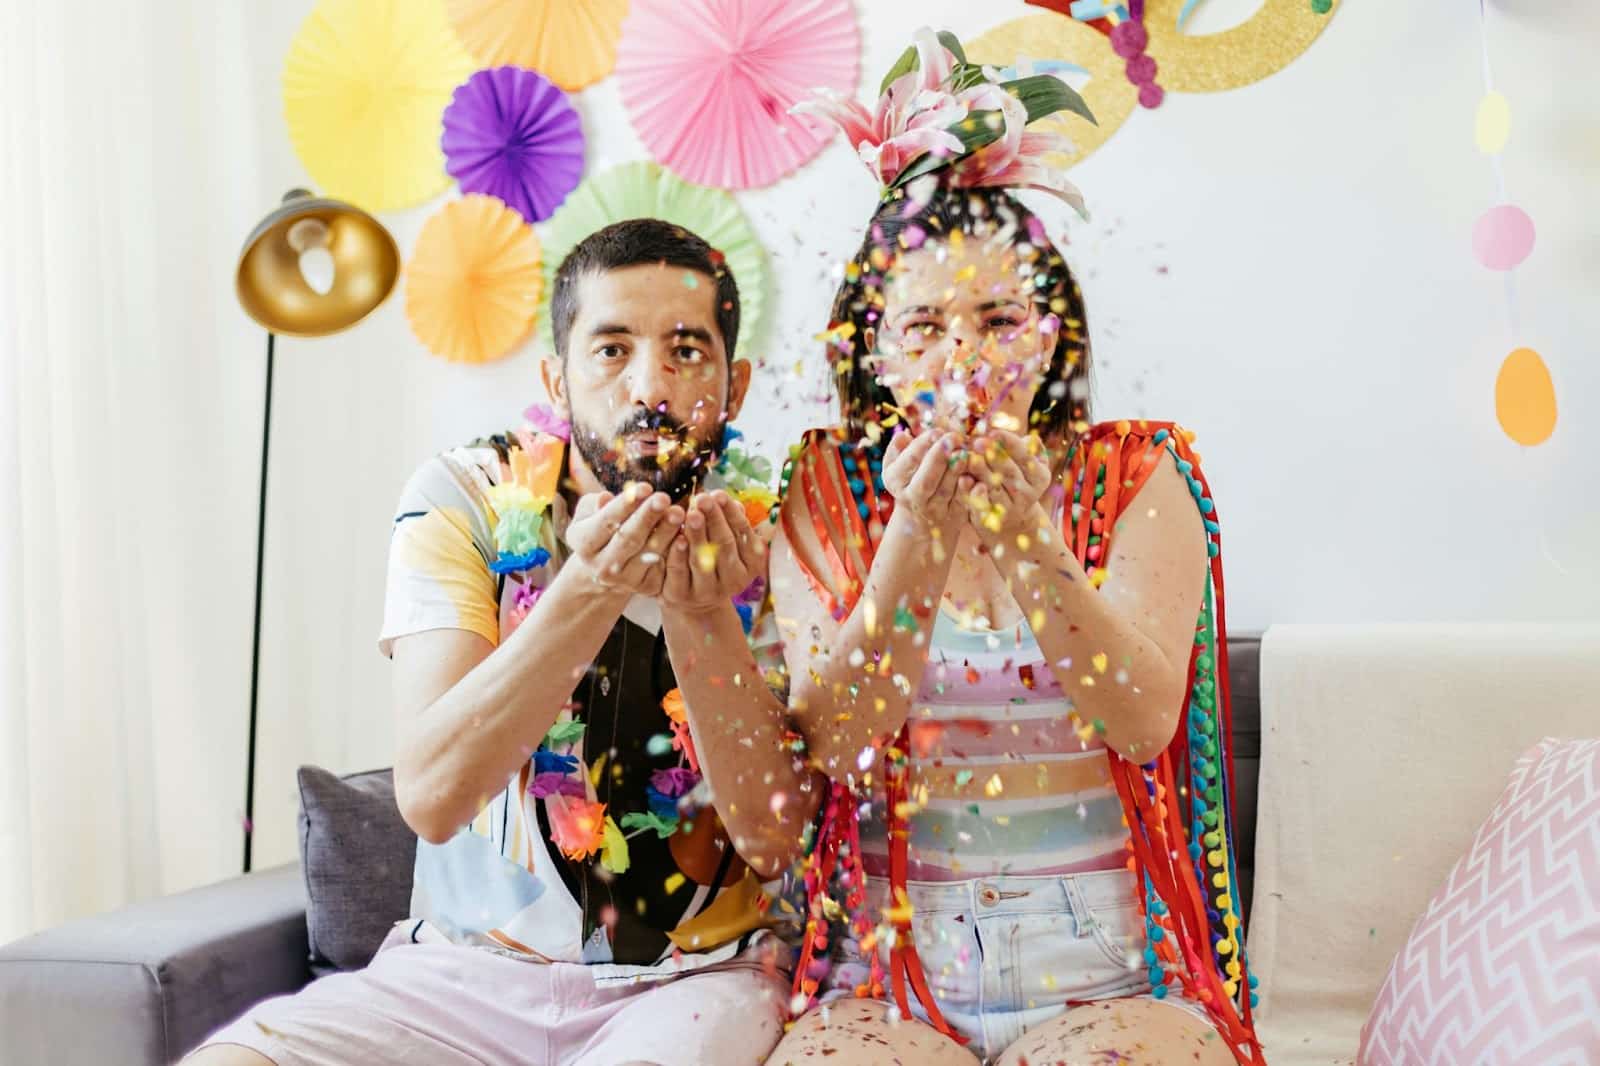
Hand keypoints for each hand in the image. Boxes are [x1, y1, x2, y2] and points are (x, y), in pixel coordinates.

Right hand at [565, 483, 683, 596]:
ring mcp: (624, 580)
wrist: (604, 568)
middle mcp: (601, 566)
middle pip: (629, 538)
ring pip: (649, 553)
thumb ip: (596, 505)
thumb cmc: (600, 529)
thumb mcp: (590, 514)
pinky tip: (685, 533)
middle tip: (664, 498)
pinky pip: (664, 565)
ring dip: (666, 532)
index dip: (626, 504)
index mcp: (583, 544)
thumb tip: (605, 497)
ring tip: (678, 512)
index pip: (606, 521)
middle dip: (648, 517)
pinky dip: (676, 548)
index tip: (645, 487)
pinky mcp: (646, 586)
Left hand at [662, 490, 765, 612]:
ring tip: (692, 513)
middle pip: (724, 545)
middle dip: (714, 519)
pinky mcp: (682, 596)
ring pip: (702, 560)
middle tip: (703, 498)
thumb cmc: (714, 560)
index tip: (719, 493)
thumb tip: (730, 500)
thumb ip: (729, 522)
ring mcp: (708, 591)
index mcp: (751, 564)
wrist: (696, 600)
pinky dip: (678, 555)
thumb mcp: (728, 542)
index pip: (743, 533)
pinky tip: (676, 538)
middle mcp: (734, 580)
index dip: (731, 513)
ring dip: (697, 535)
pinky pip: (680, 573)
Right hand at [881, 428, 971, 536]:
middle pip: (925, 481)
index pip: (909, 462)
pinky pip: (963, 503)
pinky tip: (978, 474)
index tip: (937, 431)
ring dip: (956, 471)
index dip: (922, 446)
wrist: (920, 518)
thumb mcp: (898, 465)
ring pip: (945, 492)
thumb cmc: (911, 478)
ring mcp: (933, 510)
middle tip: (953, 438)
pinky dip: (971, 490)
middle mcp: (912, 498)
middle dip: (939, 458)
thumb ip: (898, 449)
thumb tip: (904, 435)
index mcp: (895, 481)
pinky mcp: (953, 517)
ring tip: (966, 452)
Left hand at [962, 430, 1054, 540]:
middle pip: (1008, 471)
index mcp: (1039, 477)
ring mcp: (1009, 508)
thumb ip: (1028, 450)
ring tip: (968, 456)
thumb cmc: (1017, 481)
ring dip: (980, 471)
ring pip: (993, 487)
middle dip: (992, 455)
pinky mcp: (991, 519)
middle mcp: (1027, 493)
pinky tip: (963, 479)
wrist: (1013, 522)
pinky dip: (971, 491)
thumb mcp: (1029, 466)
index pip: (1025, 456)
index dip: (1009, 443)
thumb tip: (1031, 438)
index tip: (994, 432)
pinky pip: (980, 504)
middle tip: (977, 441)